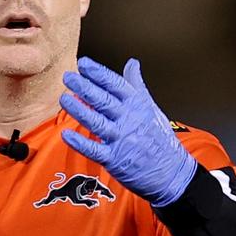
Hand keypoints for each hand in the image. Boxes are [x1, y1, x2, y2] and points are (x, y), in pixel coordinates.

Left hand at [59, 56, 196, 206]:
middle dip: (84, 88)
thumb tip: (132, 63)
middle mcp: (130, 120)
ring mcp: (121, 140)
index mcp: (138, 105)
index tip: (83, 63)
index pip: (116, 84)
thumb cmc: (159, 138)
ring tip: (64, 99)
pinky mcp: (114, 159)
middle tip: (68, 77)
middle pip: (104, 100)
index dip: (98, 73)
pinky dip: (79, 142)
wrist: (171, 172)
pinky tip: (66, 134)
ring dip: (79, 110)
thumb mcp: (151, 106)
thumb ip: (136, 85)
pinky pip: (94, 149)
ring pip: (97, 122)